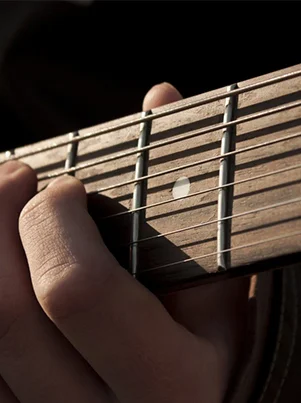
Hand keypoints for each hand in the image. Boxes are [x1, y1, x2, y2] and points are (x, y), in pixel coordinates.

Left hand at [0, 84, 249, 402]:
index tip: (63, 187)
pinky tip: (5, 258)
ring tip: (0, 204)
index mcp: (168, 380)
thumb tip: (162, 97)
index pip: (78, 291)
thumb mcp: (212, 282)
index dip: (54, 221)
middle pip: (8, 313)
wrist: (181, 400)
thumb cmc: (204, 342)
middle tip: (16, 177)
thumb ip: (191, 191)